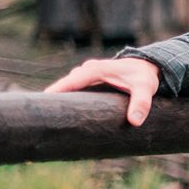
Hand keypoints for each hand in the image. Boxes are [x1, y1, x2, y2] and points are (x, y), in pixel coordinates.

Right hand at [45, 58, 161, 126]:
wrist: (148, 67)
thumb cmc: (144, 76)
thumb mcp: (146, 88)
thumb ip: (141, 103)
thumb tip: (135, 122)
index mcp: (96, 69)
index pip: (72, 80)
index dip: (57, 90)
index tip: (42, 102)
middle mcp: (88, 70)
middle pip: (65, 84)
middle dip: (53, 97)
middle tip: (40, 116)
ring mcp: (87, 75)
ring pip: (69, 87)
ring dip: (59, 98)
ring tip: (46, 117)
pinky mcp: (89, 82)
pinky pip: (74, 89)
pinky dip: (67, 98)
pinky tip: (61, 113)